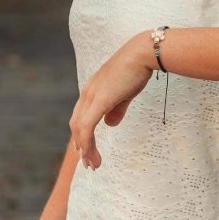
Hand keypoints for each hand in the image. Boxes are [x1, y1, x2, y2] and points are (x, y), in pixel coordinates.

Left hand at [70, 36, 155, 168]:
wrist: (142, 54)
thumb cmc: (137, 70)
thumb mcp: (125, 94)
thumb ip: (116, 109)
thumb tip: (110, 124)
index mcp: (92, 91)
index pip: (80, 117)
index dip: (82, 136)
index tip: (88, 152)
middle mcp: (87, 93)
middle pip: (76, 125)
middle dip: (81, 147)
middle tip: (89, 164)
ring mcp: (91, 96)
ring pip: (80, 130)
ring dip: (85, 149)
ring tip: (93, 165)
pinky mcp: (99, 101)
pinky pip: (87, 127)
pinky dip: (87, 143)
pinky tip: (91, 155)